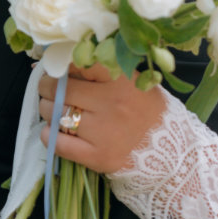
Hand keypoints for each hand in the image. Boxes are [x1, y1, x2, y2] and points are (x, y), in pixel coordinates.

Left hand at [38, 63, 166, 173]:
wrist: (169, 150)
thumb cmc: (144, 109)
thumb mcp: (131, 81)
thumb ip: (99, 70)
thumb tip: (57, 62)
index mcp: (120, 80)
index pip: (79, 63)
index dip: (62, 66)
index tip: (58, 70)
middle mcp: (112, 104)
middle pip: (61, 89)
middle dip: (48, 88)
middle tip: (49, 90)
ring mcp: (104, 132)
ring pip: (56, 114)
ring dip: (48, 110)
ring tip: (55, 110)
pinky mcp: (98, 156)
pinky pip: (59, 143)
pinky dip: (49, 135)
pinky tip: (52, 131)